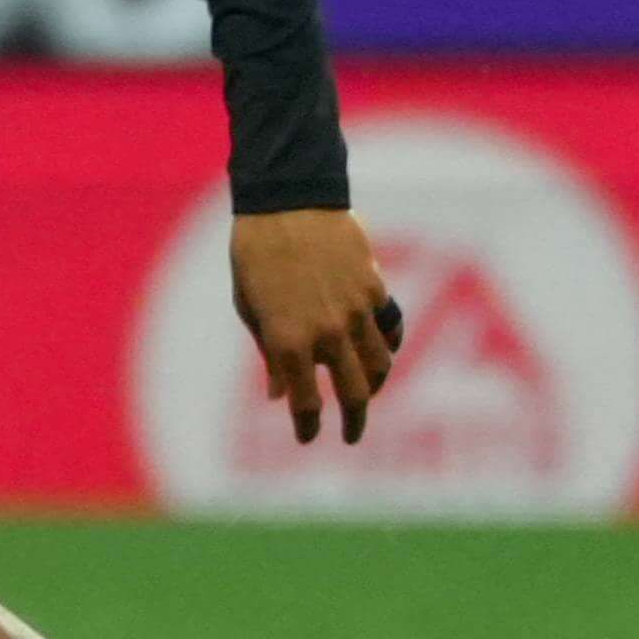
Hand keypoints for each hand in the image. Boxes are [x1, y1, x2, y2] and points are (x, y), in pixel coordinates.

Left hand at [231, 206, 399, 445]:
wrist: (286, 201)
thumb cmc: (254, 254)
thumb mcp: (249, 307)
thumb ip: (269, 353)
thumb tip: (277, 396)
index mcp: (288, 342)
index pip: (306, 404)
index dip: (307, 427)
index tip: (306, 437)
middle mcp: (327, 333)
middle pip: (355, 395)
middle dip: (354, 423)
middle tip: (349, 436)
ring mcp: (355, 312)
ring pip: (380, 365)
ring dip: (375, 387)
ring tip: (366, 395)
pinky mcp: (373, 289)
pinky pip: (389, 328)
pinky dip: (387, 345)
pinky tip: (381, 352)